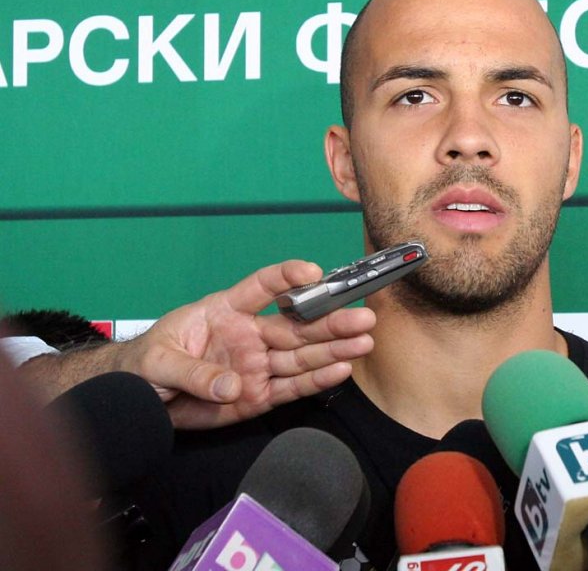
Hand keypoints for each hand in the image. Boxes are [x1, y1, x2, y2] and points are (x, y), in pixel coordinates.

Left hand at [116, 259, 374, 428]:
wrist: (138, 401)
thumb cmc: (145, 365)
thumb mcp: (158, 363)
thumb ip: (194, 372)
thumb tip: (232, 384)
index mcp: (224, 311)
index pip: (261, 288)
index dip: (288, 278)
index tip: (312, 272)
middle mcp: (249, 335)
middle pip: (296, 325)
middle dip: (330, 320)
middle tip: (361, 316)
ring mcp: (256, 365)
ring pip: (302, 355)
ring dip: (334, 349)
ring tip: (363, 341)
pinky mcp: (258, 395)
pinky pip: (293, 387)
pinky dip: (318, 380)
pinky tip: (342, 369)